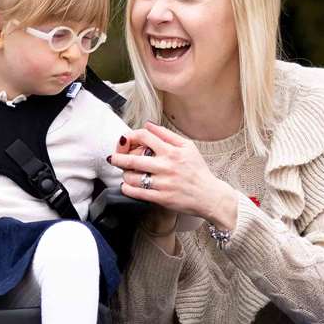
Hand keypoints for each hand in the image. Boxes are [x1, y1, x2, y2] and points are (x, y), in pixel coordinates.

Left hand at [110, 124, 240, 231]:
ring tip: (126, 173)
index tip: (125, 141)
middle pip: (133, 159)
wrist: (210, 196)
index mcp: (172, 151)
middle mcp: (166, 166)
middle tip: (113, 158)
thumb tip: (148, 125)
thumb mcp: (188, 147)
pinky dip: (127, 188)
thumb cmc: (198, 170)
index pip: (144, 137)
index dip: (130, 137)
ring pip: (132, 177)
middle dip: (118, 157)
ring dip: (124, 174)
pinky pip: (137, 193)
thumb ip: (167, 134)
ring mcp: (163, 183)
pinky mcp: (161, 198)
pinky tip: (127, 185)